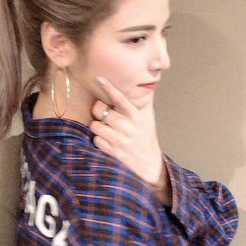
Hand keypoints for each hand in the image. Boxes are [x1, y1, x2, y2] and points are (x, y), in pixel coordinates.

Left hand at [90, 77, 170, 202]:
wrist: (150, 166)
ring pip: (95, 126)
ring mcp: (121, 141)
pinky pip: (96, 140)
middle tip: (103, 115)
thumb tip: (147, 84)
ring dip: (98, 128)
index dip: (109, 88)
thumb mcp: (149, 119)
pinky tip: (107, 142)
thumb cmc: (146, 139)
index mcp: (136, 116)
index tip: (99, 79)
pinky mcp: (114, 153)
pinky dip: (99, 140)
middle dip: (98, 112)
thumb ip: (144, 102)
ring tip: (106, 130)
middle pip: (101, 111)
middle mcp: (128, 127)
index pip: (121, 99)